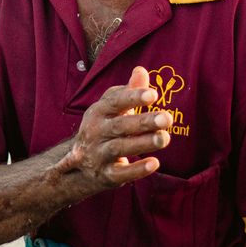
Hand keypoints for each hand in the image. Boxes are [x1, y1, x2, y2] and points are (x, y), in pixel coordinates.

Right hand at [58, 66, 172, 191]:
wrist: (78, 165)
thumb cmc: (104, 127)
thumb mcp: (112, 108)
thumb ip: (129, 91)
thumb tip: (141, 70)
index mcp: (98, 112)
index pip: (115, 102)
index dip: (133, 97)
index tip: (154, 95)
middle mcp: (95, 132)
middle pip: (120, 126)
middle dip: (144, 122)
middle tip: (167, 118)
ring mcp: (98, 155)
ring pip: (120, 148)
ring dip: (143, 143)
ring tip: (165, 138)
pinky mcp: (105, 175)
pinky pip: (121, 173)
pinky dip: (137, 170)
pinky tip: (154, 163)